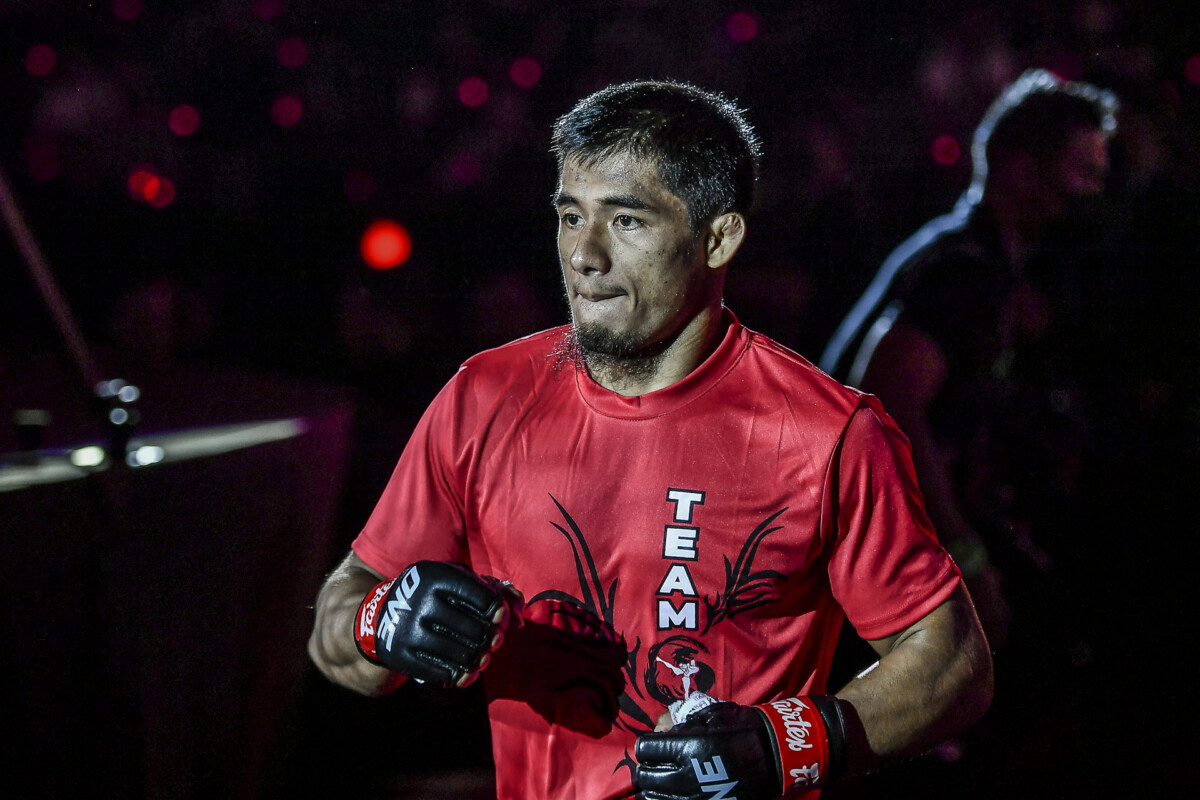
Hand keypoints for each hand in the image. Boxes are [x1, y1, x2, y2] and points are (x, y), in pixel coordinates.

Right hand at [354, 560, 522, 688]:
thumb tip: (520, 618)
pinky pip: (439, 672)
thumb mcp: (458, 580)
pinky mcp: (400, 654)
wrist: (380, 614)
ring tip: (483, 658)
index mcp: (436, 575)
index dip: (499, 611)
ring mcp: (409, 629)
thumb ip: (497, 590)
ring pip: (459, 653)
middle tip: (494, 642)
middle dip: (490, 638)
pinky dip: (459, 676)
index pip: (481, 596)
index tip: (501, 619)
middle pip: (473, 629)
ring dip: (478, 659)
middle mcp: (420, 600)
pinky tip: (467, 674)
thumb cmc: (434, 595)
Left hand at [635, 696, 843, 798]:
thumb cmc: (742, 728)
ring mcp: (694, 796)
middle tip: (652, 766)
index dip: (646, 746)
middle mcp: (684, 775)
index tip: (651, 745)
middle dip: (645, 770)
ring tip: (659, 784)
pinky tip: (672, 796)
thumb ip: (682, 722)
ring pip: (654, 799)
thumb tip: (661, 729)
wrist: (773, 756)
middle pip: (644, 777)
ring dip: (652, 790)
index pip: (644, 750)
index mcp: (685, 747)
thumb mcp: (711, 716)